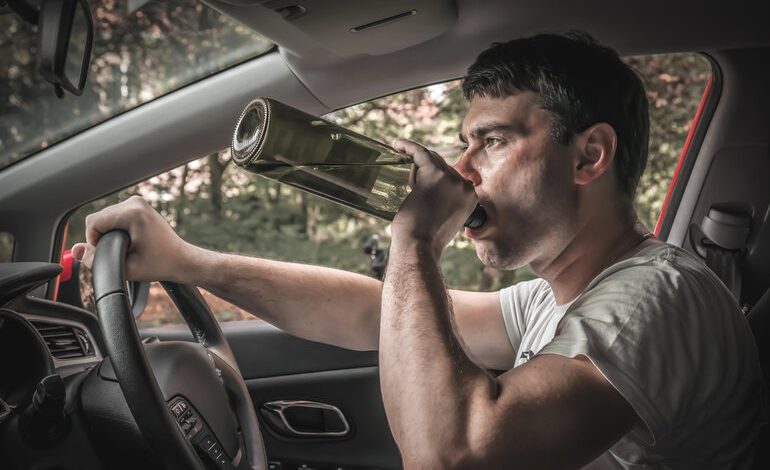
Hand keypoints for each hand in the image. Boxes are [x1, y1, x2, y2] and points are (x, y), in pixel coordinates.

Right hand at [71, 196, 196, 282]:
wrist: (181, 259)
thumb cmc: (160, 264)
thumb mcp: (126, 268)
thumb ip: (96, 260)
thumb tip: (75, 249)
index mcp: (133, 213)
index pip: (93, 222)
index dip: (94, 241)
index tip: (111, 253)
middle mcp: (135, 202)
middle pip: (98, 218)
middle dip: (102, 237)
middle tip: (120, 252)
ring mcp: (138, 202)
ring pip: (105, 216)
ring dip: (108, 233)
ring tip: (126, 247)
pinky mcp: (138, 205)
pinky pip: (114, 215)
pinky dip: (115, 228)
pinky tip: (128, 240)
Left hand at [391, 139, 477, 253]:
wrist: (419, 246)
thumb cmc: (425, 240)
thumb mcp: (445, 221)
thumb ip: (446, 205)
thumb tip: (434, 196)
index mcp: (471, 197)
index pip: (452, 176)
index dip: (436, 175)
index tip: (421, 177)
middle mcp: (464, 186)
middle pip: (442, 165)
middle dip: (424, 168)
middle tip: (407, 173)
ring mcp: (450, 179)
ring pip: (430, 159)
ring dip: (414, 160)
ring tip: (399, 159)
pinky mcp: (433, 174)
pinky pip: (419, 153)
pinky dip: (408, 146)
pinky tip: (397, 144)